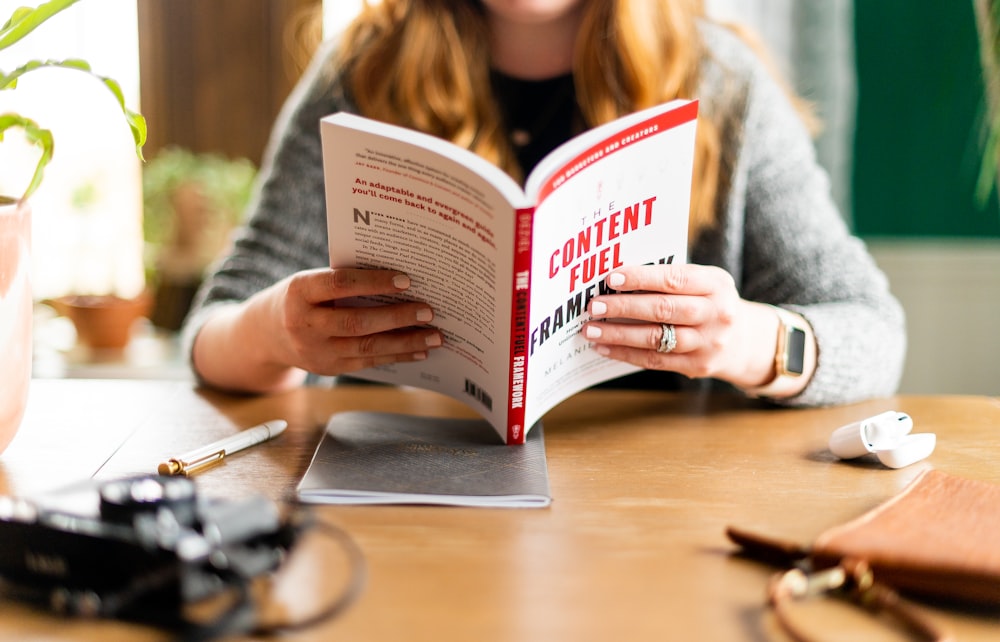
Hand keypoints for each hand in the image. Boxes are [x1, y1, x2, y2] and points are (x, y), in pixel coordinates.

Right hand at [193, 268, 442, 391]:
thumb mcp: (310, 281)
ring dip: (405, 342)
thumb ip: (343, 281)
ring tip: (435, 335)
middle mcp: (304, 324)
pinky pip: (368, 362)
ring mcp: (315, 351)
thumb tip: (400, 282)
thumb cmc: (299, 297)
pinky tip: (419, 350)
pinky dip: (396, 356)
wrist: (265, 333)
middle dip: (397, 317)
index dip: (373, 282)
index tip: (406, 279)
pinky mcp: (328, 368)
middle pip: (357, 322)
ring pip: (366, 348)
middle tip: (429, 310)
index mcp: (298, 291)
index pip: (340, 284)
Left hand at [580, 264, 782, 388]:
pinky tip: (605, 348)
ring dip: (618, 335)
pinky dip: (626, 354)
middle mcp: (716, 314)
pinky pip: (655, 360)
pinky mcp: (698, 366)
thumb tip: (616, 281)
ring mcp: (708, 343)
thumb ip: (669, 279)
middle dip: (624, 307)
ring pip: (656, 338)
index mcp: (715, 284)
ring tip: (591, 330)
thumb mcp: (703, 283)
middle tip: (594, 306)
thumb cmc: (709, 303)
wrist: (743, 340)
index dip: (641, 278)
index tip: (610, 279)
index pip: (674, 279)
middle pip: (663, 309)